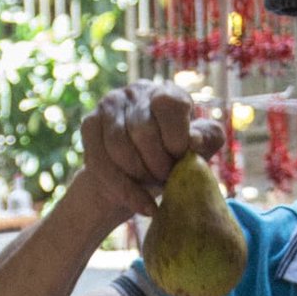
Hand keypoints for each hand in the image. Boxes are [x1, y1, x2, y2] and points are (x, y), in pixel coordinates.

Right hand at [77, 81, 224, 217]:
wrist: (137, 183)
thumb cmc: (174, 161)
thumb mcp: (199, 151)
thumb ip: (207, 140)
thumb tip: (193, 139)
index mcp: (168, 92)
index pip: (171, 105)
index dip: (176, 138)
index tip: (179, 158)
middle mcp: (138, 91)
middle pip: (143, 132)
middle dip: (158, 165)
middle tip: (166, 178)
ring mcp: (110, 104)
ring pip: (119, 147)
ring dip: (139, 177)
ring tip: (152, 186)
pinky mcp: (90, 123)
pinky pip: (100, 161)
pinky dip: (124, 190)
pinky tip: (142, 205)